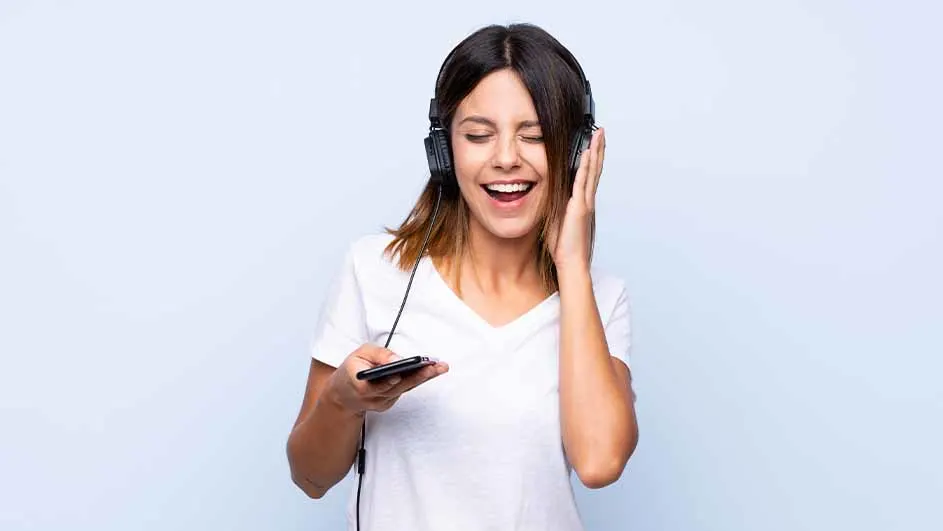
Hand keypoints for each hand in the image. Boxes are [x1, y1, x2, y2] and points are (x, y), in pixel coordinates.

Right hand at [327, 344, 448, 413]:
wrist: (342, 394)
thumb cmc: (353, 369)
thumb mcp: (360, 354)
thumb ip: (379, 355)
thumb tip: (398, 359)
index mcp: (360, 384)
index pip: (375, 385)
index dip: (388, 381)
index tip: (399, 374)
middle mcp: (372, 397)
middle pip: (397, 387)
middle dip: (418, 377)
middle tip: (436, 367)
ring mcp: (381, 403)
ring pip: (404, 389)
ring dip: (423, 378)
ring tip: (440, 366)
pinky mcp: (387, 405)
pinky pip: (404, 391)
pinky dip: (416, 381)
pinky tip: (430, 372)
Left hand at [547, 128, 604, 271]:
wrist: (571, 261)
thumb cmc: (564, 245)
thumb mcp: (557, 219)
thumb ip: (556, 205)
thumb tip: (549, 193)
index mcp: (581, 202)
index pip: (589, 174)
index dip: (592, 157)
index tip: (594, 142)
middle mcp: (586, 199)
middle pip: (594, 168)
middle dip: (598, 148)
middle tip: (601, 131)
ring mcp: (585, 202)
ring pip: (591, 171)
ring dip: (595, 152)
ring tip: (598, 135)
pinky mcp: (579, 207)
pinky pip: (582, 183)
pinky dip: (585, 167)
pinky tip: (586, 154)